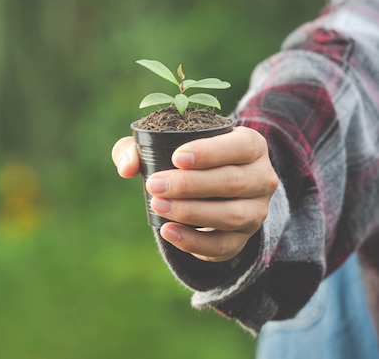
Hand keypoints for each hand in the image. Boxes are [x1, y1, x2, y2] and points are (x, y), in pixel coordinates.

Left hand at [111, 126, 278, 261]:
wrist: (209, 187)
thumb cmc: (184, 158)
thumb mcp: (163, 143)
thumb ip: (137, 148)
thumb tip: (127, 168)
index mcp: (252, 146)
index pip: (240, 146)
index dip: (210, 152)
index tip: (176, 157)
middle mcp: (262, 179)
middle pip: (232, 182)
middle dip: (190, 185)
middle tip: (154, 185)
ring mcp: (256, 211)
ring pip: (231, 215)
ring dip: (191, 212)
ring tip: (158, 205)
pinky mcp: (243, 239)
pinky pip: (223, 246)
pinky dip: (194, 241)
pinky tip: (168, 231)